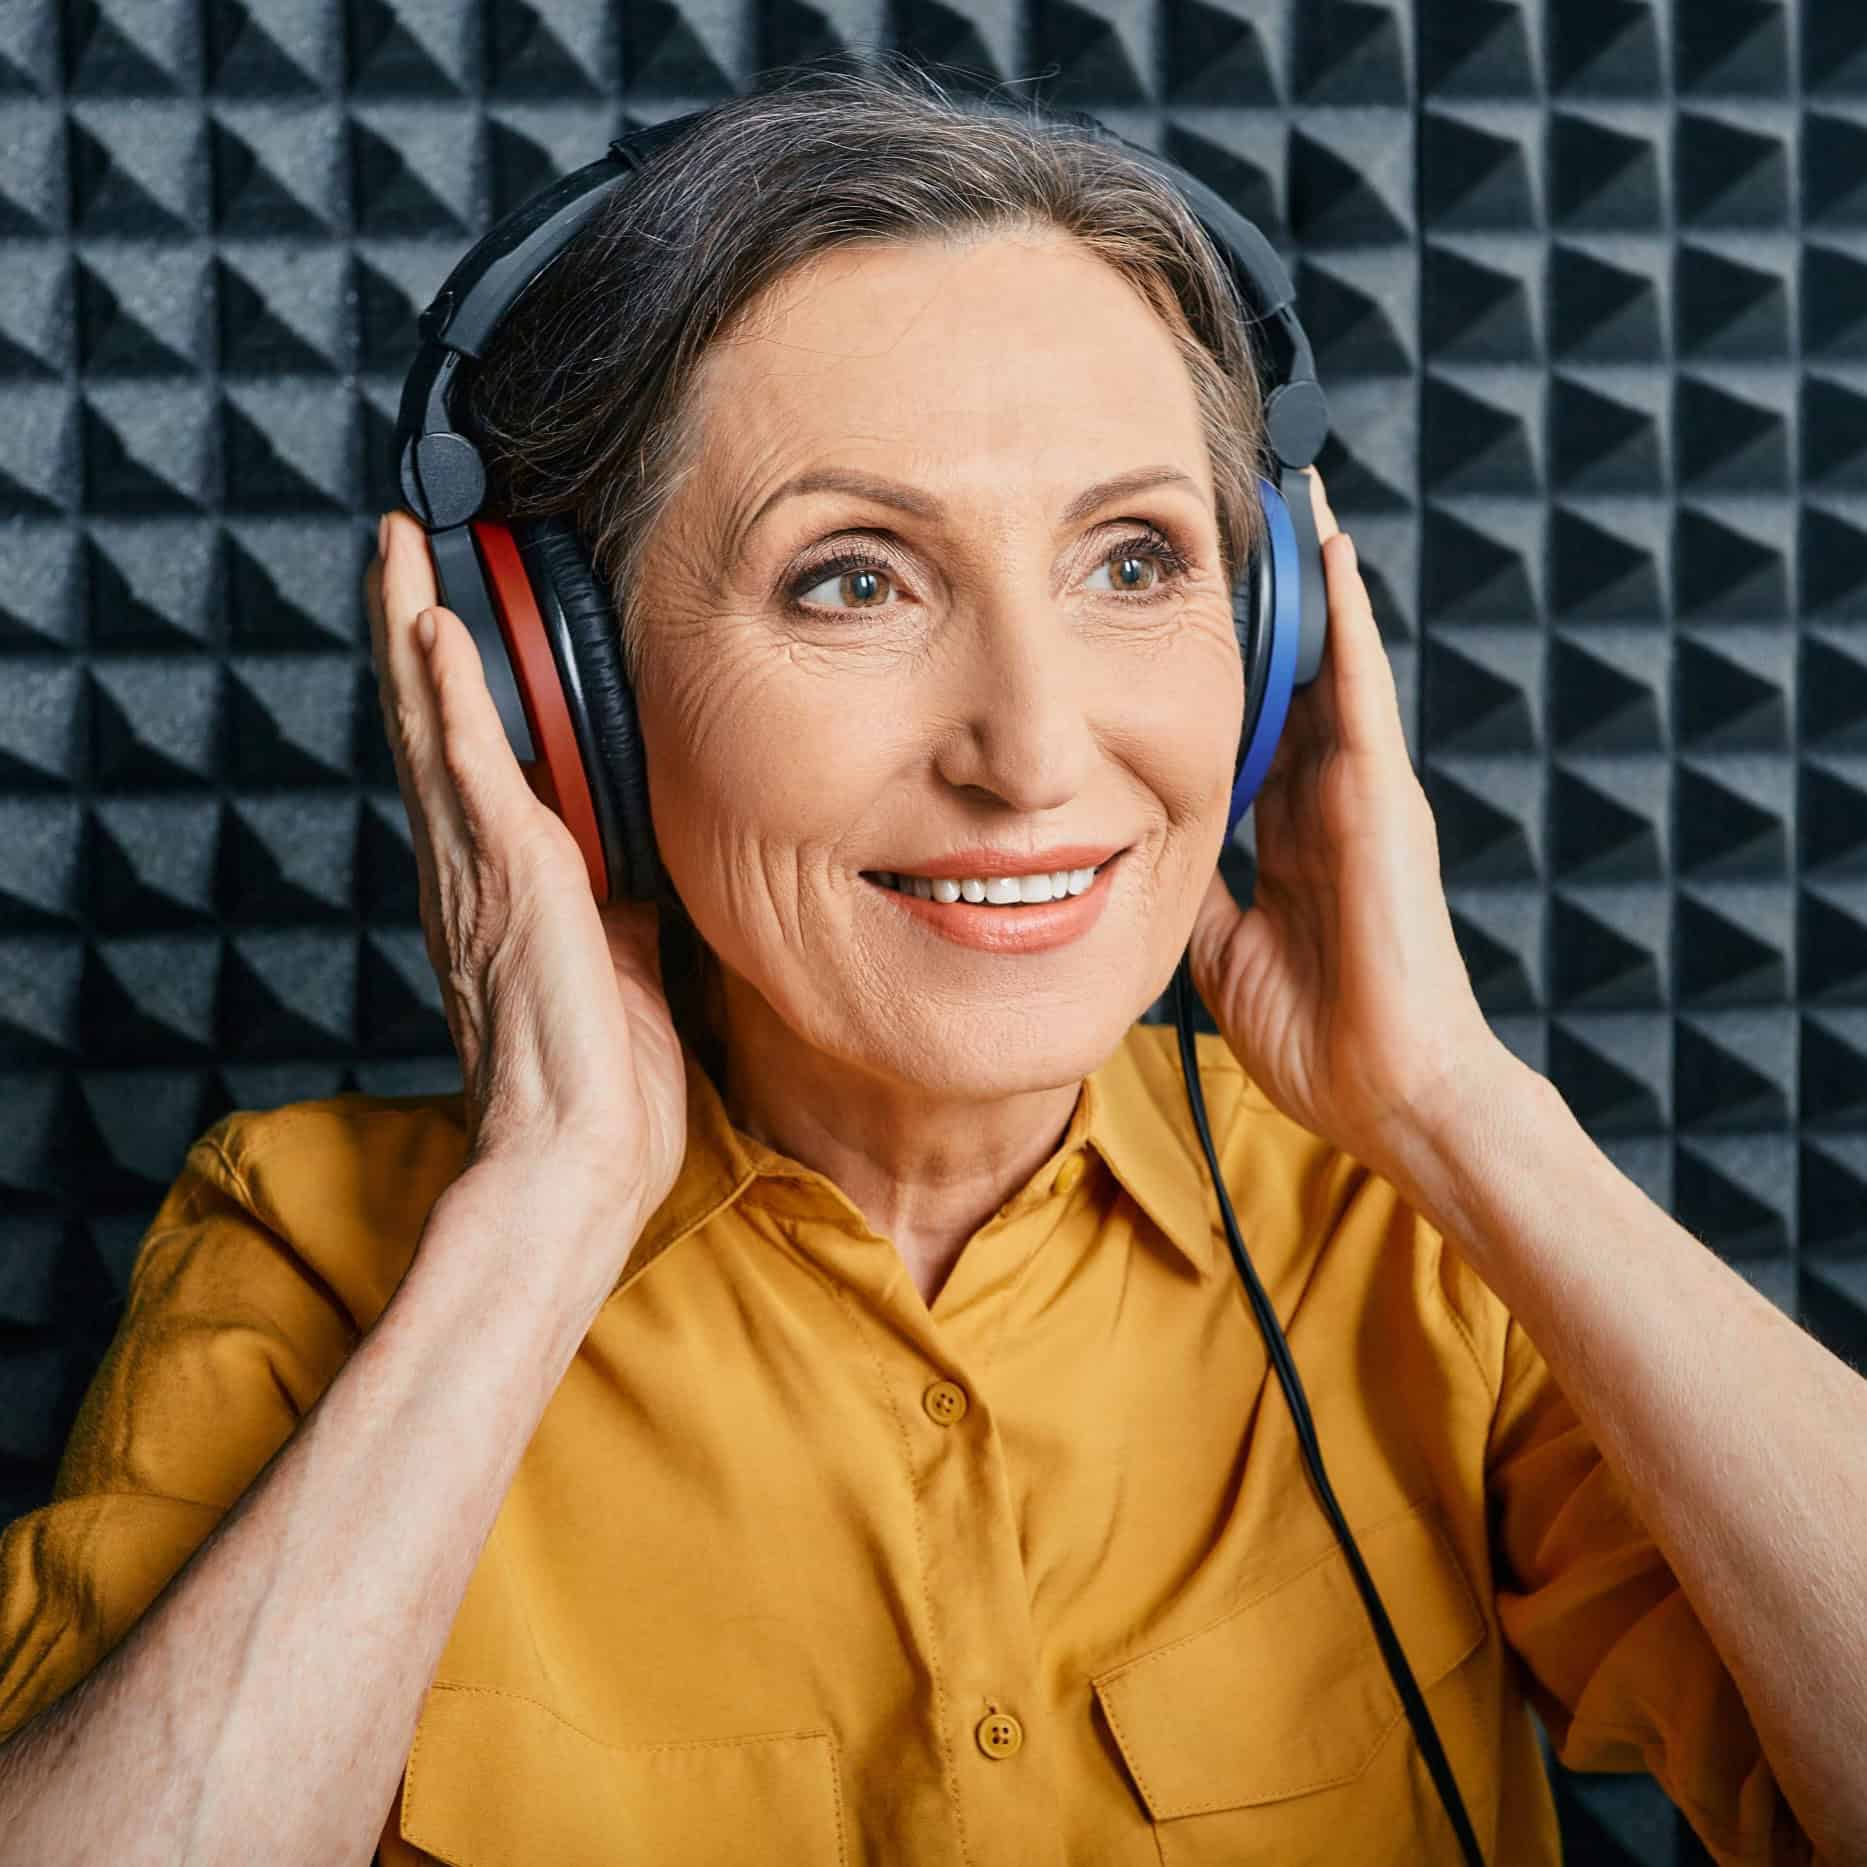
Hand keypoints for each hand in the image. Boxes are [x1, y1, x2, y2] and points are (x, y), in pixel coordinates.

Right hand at [363, 513, 687, 1243]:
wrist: (577, 1157)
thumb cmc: (598, 1083)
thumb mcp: (627, 966)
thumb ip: (626, 902)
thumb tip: (648, 864)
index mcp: (498, 890)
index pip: (465, 762)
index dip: (448, 686)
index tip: (445, 612)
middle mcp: (469, 869)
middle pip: (425, 722)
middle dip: (410, 625)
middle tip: (401, 540)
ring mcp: (479, 869)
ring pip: (428, 722)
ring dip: (411, 625)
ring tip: (399, 544)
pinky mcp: (507, 878)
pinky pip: (465, 765)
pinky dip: (445, 694)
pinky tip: (431, 623)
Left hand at [1186, 469, 1503, 1176]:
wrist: (1387, 1090)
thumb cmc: (1318, 1032)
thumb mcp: (1223, 945)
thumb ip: (1194, 883)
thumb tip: (1136, 846)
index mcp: (1294, 833)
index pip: (1253, 728)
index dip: (1224, 667)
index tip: (1186, 610)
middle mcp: (1329, 798)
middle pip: (1292, 677)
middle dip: (1265, 602)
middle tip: (1232, 516)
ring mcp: (1363, 791)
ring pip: (1330, 663)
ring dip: (1307, 582)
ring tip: (1286, 494)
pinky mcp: (1385, 794)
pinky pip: (1361, 688)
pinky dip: (1347, 618)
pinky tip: (1329, 550)